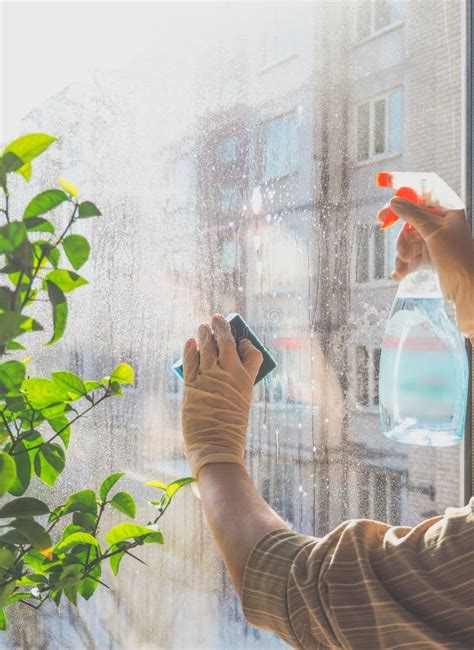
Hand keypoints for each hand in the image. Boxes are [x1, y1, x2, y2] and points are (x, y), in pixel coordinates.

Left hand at [181, 314, 262, 476]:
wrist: (215, 445)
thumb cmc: (230, 429)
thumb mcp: (240, 403)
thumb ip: (233, 384)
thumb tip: (219, 368)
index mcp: (246, 380)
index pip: (252, 353)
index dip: (247, 345)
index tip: (242, 343)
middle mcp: (229, 373)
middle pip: (227, 342)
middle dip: (222, 327)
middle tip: (218, 319)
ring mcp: (210, 376)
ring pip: (207, 346)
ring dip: (205, 333)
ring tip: (203, 326)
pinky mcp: (192, 383)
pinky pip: (191, 359)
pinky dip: (190, 348)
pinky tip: (190, 341)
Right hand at [378, 198, 473, 338]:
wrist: (466, 288)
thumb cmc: (456, 256)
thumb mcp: (433, 230)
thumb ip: (413, 214)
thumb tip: (394, 202)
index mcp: (448, 210)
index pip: (423, 195)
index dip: (404, 196)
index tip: (384, 206)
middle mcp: (441, 223)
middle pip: (411, 221)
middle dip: (402, 235)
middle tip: (385, 230)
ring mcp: (435, 241)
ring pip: (409, 240)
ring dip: (402, 253)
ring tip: (403, 264)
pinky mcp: (430, 257)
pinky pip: (411, 256)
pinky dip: (404, 265)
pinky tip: (399, 274)